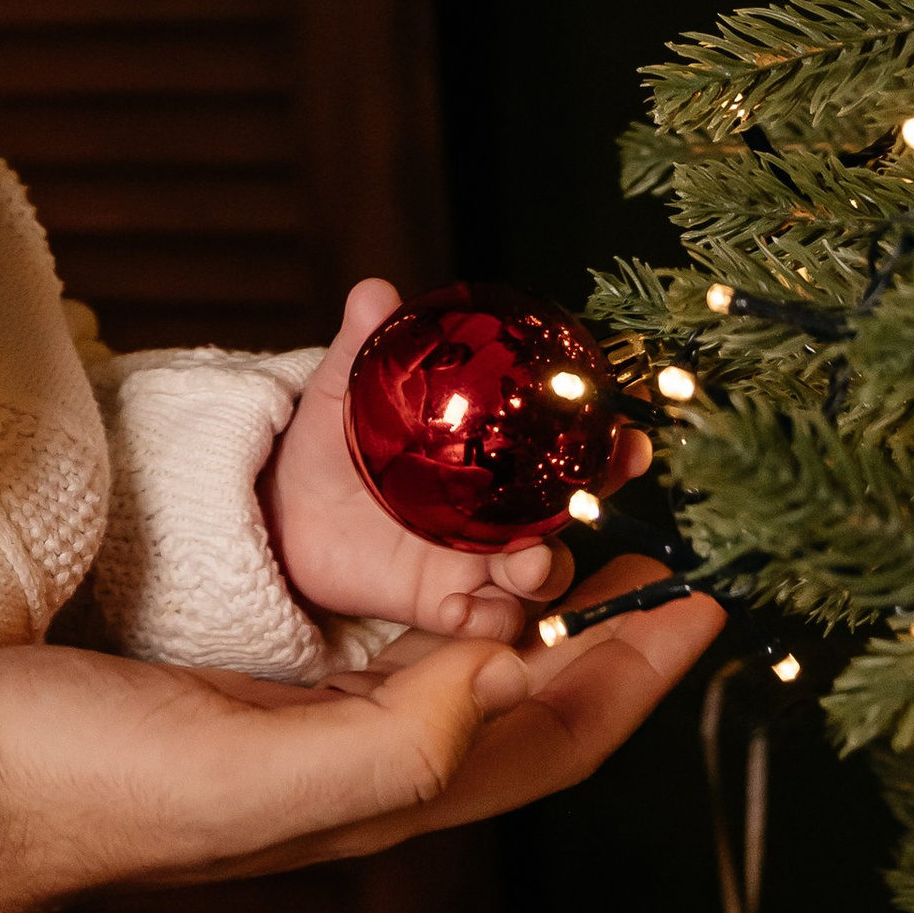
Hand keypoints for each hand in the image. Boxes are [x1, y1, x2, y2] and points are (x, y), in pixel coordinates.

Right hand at [0, 564, 718, 912]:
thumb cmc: (81, 792)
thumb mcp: (244, 772)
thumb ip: (382, 742)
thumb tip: (501, 668)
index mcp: (379, 794)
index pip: (553, 734)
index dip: (639, 670)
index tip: (709, 593)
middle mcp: (358, 764)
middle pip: (523, 695)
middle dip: (605, 624)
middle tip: (656, 528)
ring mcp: (298, 723)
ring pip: (456, 654)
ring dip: (526, 590)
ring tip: (564, 510)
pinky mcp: (239, 678)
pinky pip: (374, 621)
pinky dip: (426, 570)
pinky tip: (415, 526)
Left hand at [262, 277, 648, 644]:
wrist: (283, 510)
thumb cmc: (330, 443)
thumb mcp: (342, 392)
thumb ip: (362, 346)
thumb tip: (373, 290)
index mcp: (494, 451)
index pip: (569, 443)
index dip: (609, 441)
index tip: (629, 435)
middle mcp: (502, 508)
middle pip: (573, 510)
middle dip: (597, 506)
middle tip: (591, 499)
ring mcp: (478, 559)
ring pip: (540, 575)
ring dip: (543, 572)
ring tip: (524, 567)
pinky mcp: (444, 603)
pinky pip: (484, 621)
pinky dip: (483, 621)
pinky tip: (462, 611)